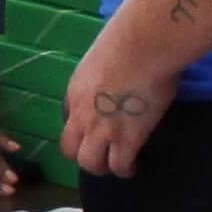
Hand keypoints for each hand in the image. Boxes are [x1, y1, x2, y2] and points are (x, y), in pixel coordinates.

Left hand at [59, 25, 162, 177]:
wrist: (144, 46)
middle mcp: (82, 114)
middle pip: (70, 149)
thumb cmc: (129, 41)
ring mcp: (102, 129)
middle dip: (82, 155)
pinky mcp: (127, 139)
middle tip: (99, 156)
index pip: (67, 119)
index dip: (80, 127)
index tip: (94, 127)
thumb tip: (115, 77)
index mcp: (75, 92)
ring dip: (101, 167)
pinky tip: (133, 167)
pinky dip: (125, 170)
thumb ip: (101, 74)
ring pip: (90, 163)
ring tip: (116, 165)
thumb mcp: (100, 58)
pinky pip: (119, 165)